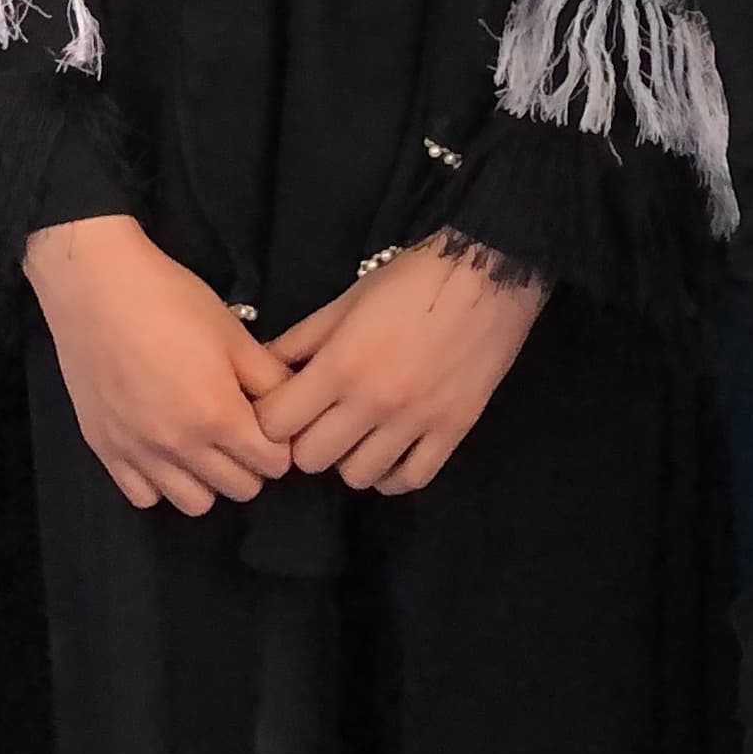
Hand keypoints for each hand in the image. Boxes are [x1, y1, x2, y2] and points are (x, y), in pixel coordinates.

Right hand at [26, 215, 296, 515]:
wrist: (97, 289)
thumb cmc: (171, 302)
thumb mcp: (234, 333)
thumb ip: (269, 378)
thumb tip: (291, 408)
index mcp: (219, 416)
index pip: (273, 465)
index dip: (281, 447)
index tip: (273, 427)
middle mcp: (180, 446)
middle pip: (239, 489)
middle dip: (251, 465)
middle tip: (244, 433)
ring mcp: (139, 453)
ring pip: (193, 504)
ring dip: (209, 481)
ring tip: (205, 446)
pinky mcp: (104, 451)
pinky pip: (143, 496)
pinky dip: (161, 483)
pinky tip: (165, 451)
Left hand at [250, 239, 546, 495]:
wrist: (489, 273)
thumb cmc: (411, 280)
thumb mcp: (346, 300)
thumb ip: (300, 339)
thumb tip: (263, 368)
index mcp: (340, 366)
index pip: (276, 424)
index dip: (272, 418)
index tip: (284, 407)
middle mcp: (373, 402)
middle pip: (311, 460)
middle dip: (306, 442)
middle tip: (320, 421)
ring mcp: (415, 421)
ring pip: (358, 477)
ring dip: (350, 458)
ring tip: (359, 435)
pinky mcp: (453, 430)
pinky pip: (411, 480)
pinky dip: (394, 474)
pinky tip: (392, 451)